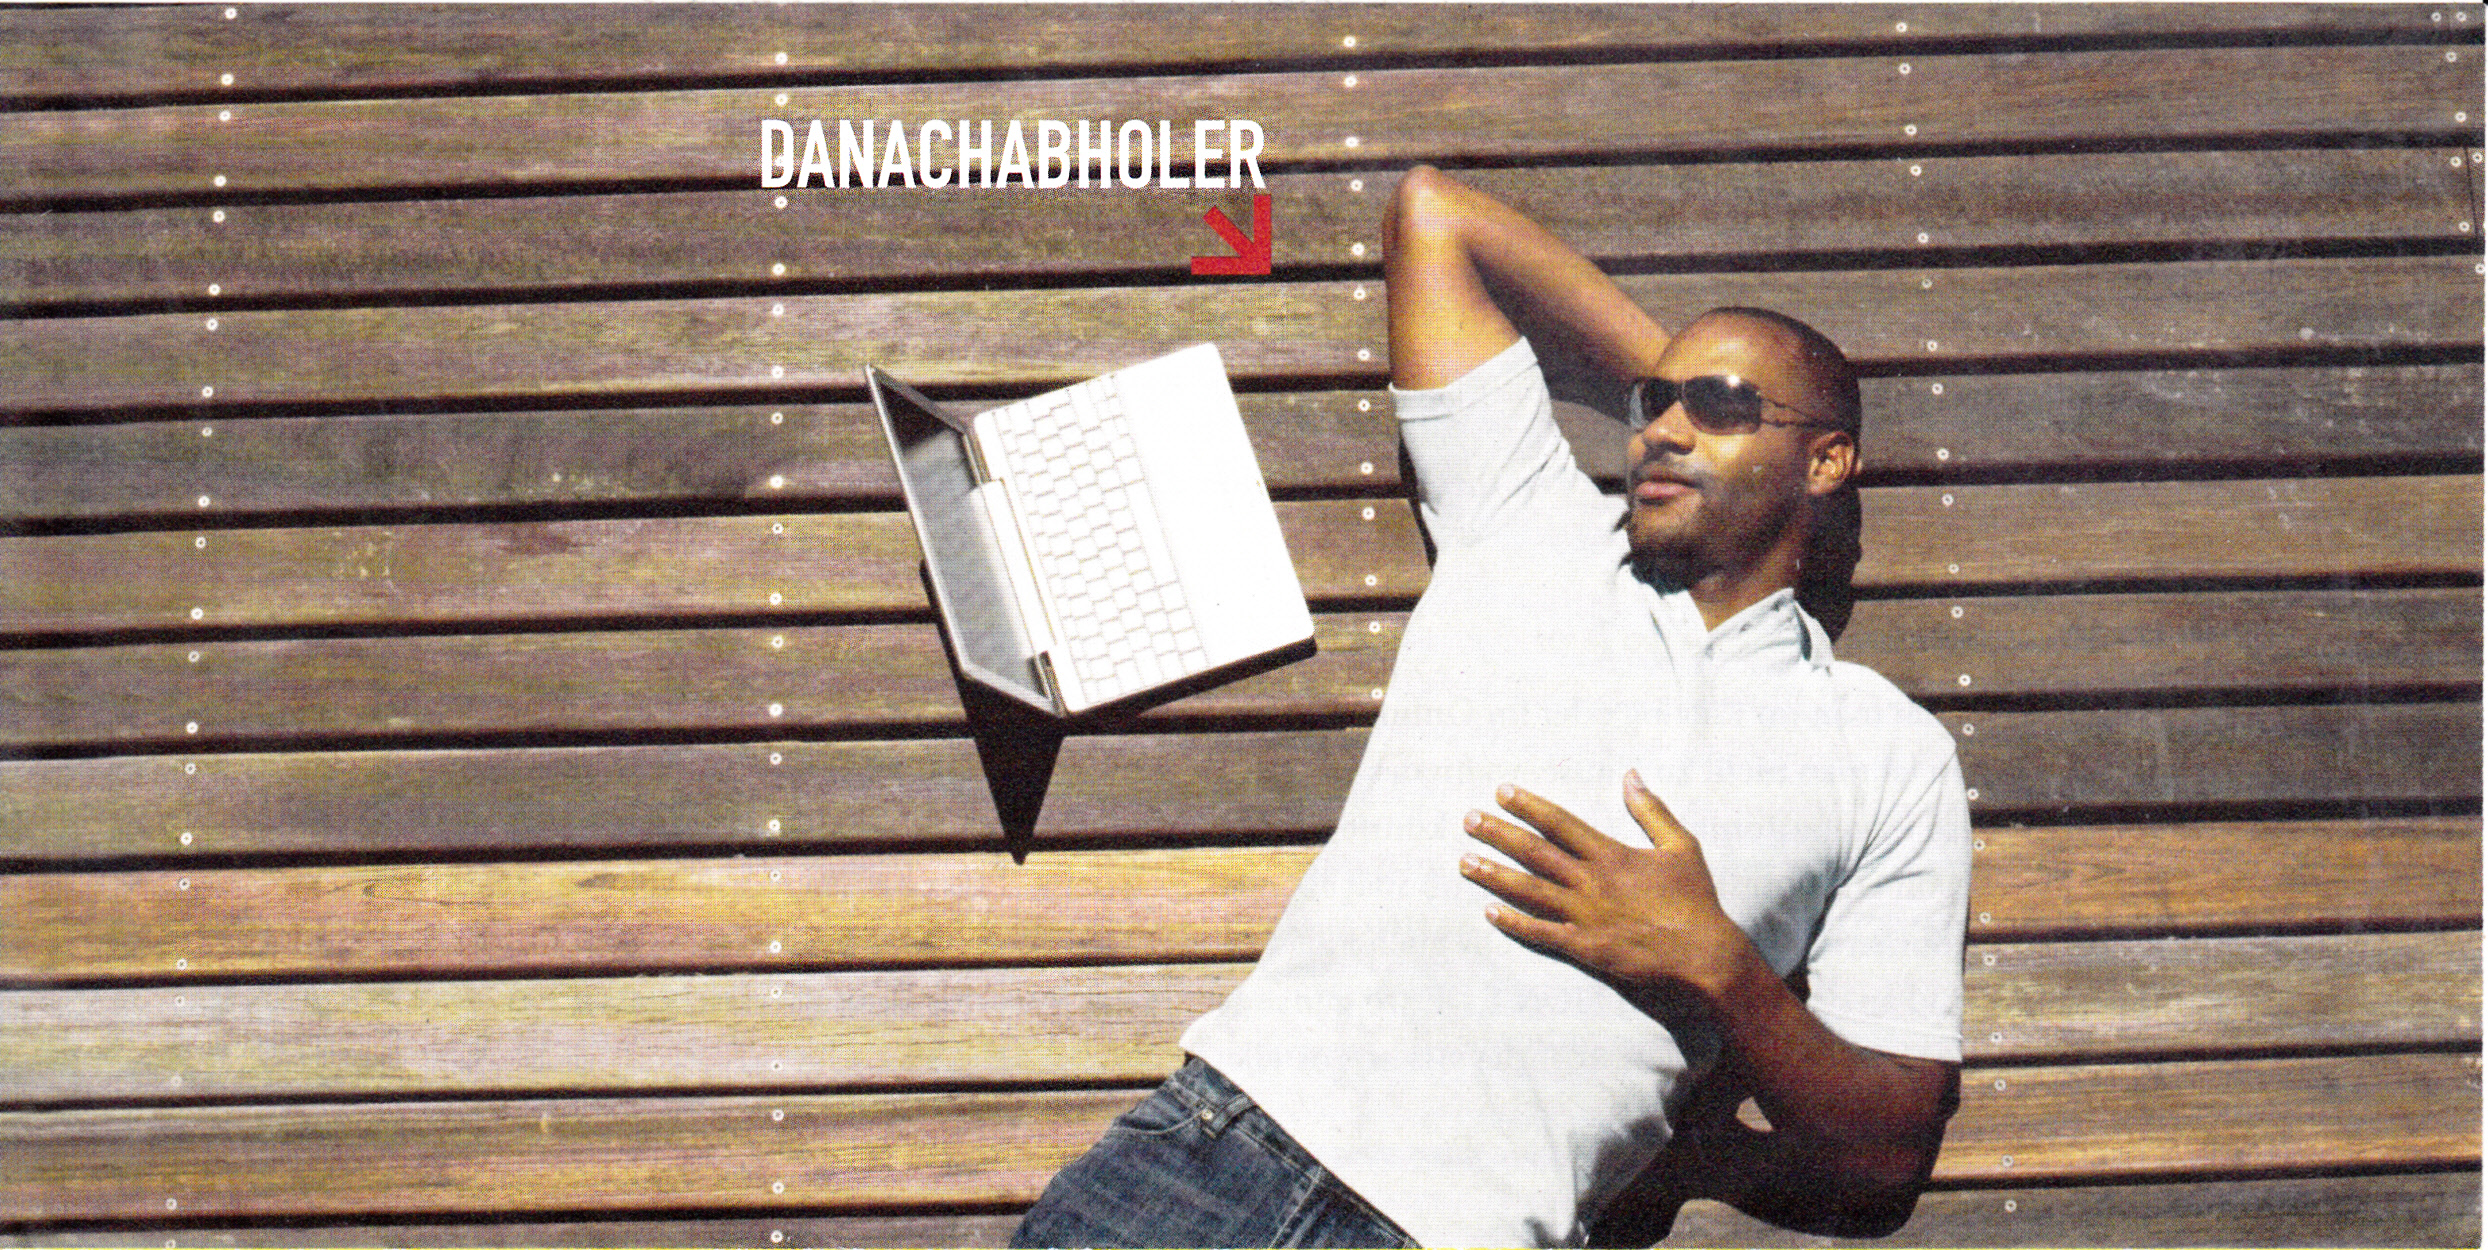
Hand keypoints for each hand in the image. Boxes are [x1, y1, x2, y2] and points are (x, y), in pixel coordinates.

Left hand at [1458, 771, 1752, 1005]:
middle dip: (1498, 834)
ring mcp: (1585, 916)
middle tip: (1468, 820)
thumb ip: (1651, 810)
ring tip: (1465, 862)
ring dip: (1494, 875)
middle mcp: (1591, 882)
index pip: (1559, 823)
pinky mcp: (1585, 948)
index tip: (1500, 792)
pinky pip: (1542, 933)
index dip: (1528, 806)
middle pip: (1535, 852)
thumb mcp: (1681, 846)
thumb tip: (1631, 774)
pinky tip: (1489, 912)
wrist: (1706, 956)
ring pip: (1529, 891)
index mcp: (1612, 855)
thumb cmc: (1696, 902)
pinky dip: (1514, 923)